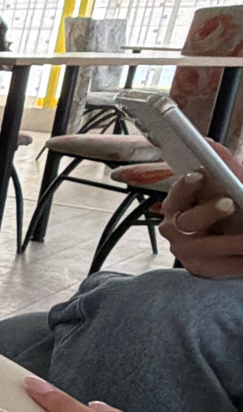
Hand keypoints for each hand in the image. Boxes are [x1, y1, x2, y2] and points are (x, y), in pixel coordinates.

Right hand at [158, 144, 242, 278]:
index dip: (187, 185)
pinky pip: (219, 267)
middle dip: (210, 212)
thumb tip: (209, 143)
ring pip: (206, 247)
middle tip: (230, 203)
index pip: (178, 192)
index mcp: (177, 203)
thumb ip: (221, 165)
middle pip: (189, 220)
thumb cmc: (226, 211)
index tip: (201, 174)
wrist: (230, 244)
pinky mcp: (197, 268)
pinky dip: (237, 262)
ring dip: (230, 242)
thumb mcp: (226, 185)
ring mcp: (184, 249)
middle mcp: (174, 226)